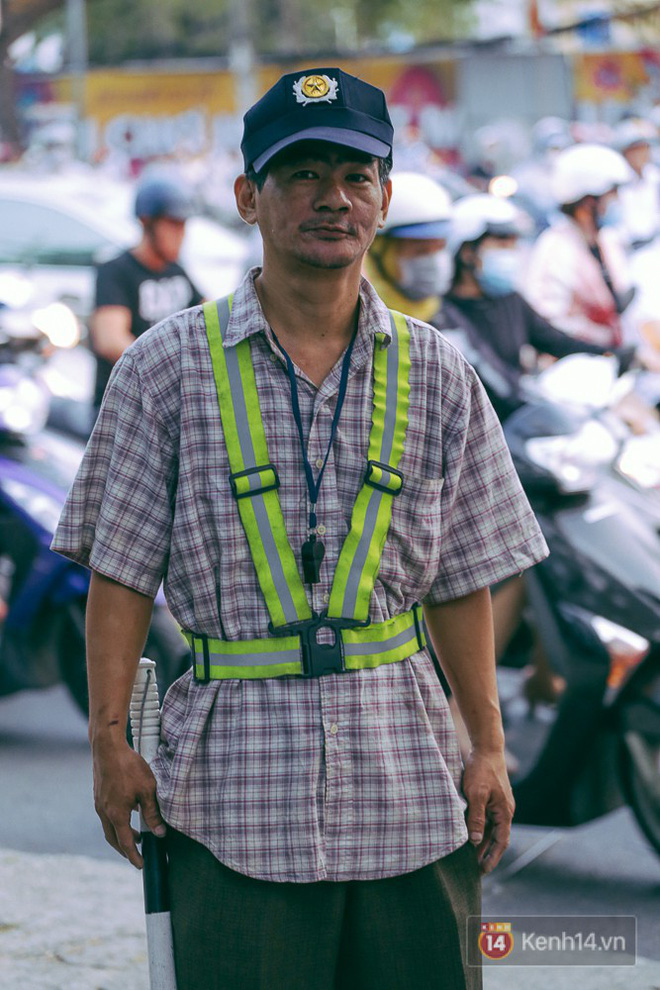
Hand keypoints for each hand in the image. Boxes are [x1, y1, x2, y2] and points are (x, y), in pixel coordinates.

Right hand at [92, 736, 165, 868]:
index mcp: (116, 814)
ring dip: (121, 835)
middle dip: (125, 849)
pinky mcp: (99, 795)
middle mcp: (104, 812)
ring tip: (136, 835)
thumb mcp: (147, 789)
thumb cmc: (128, 766)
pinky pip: (107, 815)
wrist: (107, 747)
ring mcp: (99, 804)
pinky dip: (117, 821)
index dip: (134, 856)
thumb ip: (152, 813)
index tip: (141, 865)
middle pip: (113, 839)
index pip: (125, 843)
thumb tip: (160, 833)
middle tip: (137, 854)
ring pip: (109, 827)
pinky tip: (129, 812)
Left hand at [461, 747, 514, 874]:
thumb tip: (475, 841)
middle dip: (487, 854)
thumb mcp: (476, 794)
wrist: (486, 748)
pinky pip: (487, 819)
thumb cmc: (481, 769)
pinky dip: (480, 829)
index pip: (501, 842)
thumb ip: (476, 817)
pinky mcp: (492, 798)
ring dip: (483, 842)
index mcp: (505, 812)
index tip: (483, 871)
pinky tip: (470, 834)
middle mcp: (505, 810)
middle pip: (497, 838)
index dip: (492, 857)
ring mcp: (499, 804)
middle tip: (474, 870)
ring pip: (491, 829)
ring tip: (470, 857)